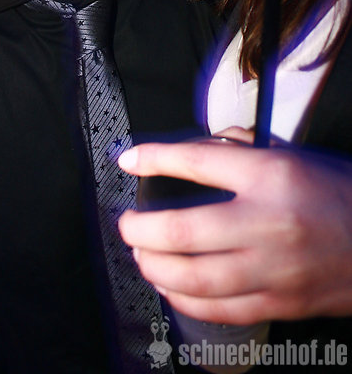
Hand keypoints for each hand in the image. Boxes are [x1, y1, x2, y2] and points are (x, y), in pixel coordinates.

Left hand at [118, 135, 351, 323]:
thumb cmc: (337, 192)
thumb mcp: (290, 155)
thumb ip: (239, 149)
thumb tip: (190, 152)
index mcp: (271, 175)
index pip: (196, 161)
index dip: (153, 159)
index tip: (129, 160)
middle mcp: (268, 222)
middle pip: (183, 230)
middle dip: (140, 229)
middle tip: (127, 224)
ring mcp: (274, 268)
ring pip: (195, 279)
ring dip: (155, 268)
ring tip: (141, 255)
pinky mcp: (281, 302)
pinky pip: (220, 309)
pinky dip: (185, 301)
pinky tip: (171, 287)